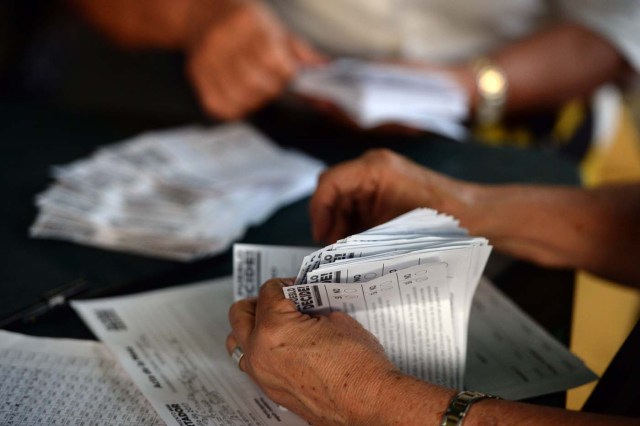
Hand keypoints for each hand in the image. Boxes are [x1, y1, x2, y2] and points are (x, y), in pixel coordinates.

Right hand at [185, 1, 325, 119]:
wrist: (202, 13)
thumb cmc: (246, 23)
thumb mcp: (276, 27)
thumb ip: (302, 53)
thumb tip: (325, 71)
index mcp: (247, 24)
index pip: (272, 60)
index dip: (286, 74)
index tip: (288, 73)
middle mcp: (222, 41)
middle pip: (255, 82)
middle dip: (272, 88)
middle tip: (273, 81)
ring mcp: (206, 60)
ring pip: (240, 98)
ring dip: (256, 100)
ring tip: (256, 87)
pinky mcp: (197, 77)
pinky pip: (222, 107)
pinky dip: (237, 107)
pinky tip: (241, 94)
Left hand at [226, 279, 401, 424]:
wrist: (369, 403)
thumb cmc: (358, 367)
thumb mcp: (336, 319)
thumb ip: (310, 309)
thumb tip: (305, 306)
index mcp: (274, 328)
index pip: (267, 291)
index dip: (286, 284)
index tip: (297, 287)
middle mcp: (260, 352)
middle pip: (240, 313)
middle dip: (258, 301)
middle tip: (278, 300)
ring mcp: (262, 375)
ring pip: (237, 341)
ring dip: (251, 327)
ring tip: (273, 322)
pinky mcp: (271, 390)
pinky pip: (252, 364)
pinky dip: (260, 350)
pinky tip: (281, 346)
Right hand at [310, 149, 478, 242]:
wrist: (473, 215)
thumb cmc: (440, 220)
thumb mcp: (392, 229)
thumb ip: (358, 233)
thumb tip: (333, 250)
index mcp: (375, 168)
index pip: (329, 182)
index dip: (319, 209)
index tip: (321, 236)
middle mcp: (373, 166)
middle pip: (333, 188)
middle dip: (328, 217)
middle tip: (332, 245)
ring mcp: (379, 175)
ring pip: (343, 197)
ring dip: (339, 221)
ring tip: (345, 248)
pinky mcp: (384, 187)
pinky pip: (357, 202)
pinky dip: (353, 220)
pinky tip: (358, 240)